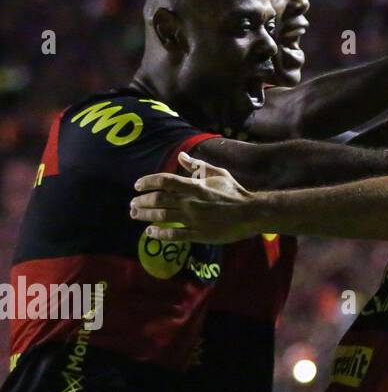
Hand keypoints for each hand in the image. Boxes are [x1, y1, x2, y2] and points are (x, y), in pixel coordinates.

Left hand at [130, 152, 259, 243]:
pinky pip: (173, 234)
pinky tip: (150, 232)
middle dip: (141, 201)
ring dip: (144, 216)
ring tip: (135, 215)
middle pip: (158, 200)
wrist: (250, 213)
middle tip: (133, 203)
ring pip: (161, 217)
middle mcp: (190, 202)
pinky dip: (159, 233)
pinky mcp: (197, 234)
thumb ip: (198, 166)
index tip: (137, 185)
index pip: (164, 181)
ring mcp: (193, 219)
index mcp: (195, 186)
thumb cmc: (235, 192)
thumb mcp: (218, 174)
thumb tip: (181, 157)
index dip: (147, 182)